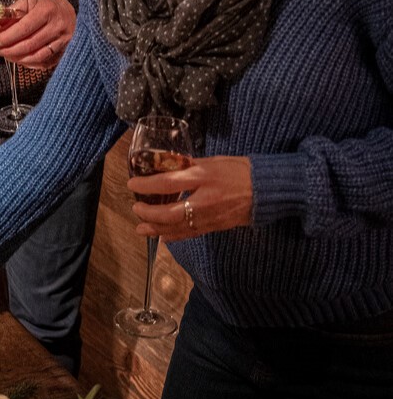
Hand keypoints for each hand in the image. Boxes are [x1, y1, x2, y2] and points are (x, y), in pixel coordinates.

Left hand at [0, 0, 74, 69]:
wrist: (69, 8)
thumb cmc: (47, 2)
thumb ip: (13, 11)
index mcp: (47, 10)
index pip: (24, 28)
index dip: (8, 37)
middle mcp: (58, 25)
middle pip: (30, 45)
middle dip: (10, 50)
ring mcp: (64, 40)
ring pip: (37, 56)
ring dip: (18, 59)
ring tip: (7, 55)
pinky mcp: (65, 50)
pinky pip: (45, 62)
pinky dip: (30, 63)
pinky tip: (21, 59)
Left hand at [130, 155, 253, 240]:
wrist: (267, 189)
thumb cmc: (239, 170)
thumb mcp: (212, 161)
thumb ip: (188, 165)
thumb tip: (165, 166)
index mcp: (203, 177)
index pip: (168, 183)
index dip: (146, 185)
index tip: (131, 184)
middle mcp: (205, 200)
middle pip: (169, 212)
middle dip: (148, 213)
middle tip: (135, 208)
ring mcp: (211, 216)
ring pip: (178, 227)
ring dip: (157, 229)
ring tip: (141, 228)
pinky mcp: (216, 226)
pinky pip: (191, 233)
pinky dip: (175, 236)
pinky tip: (163, 236)